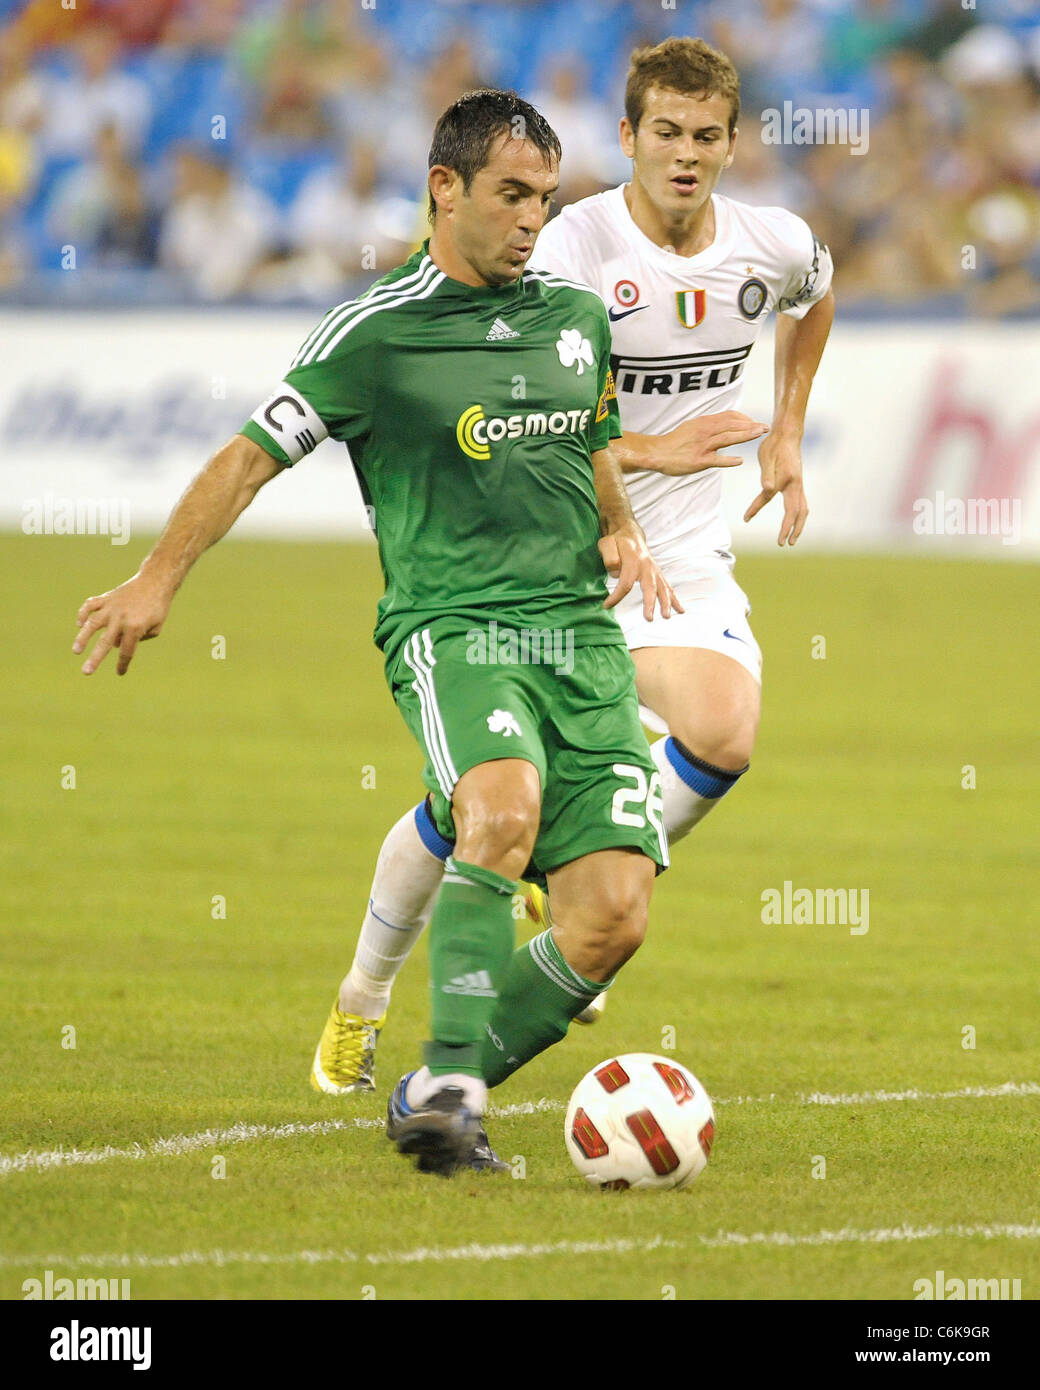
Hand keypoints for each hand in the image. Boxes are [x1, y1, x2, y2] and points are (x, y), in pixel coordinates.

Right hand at [73, 572, 172, 674]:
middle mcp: (121, 618)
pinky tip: (79, 624)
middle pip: (106, 642)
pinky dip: (83, 613)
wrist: (155, 581)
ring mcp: (112, 607)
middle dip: (95, 658)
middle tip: (86, 672)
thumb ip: (138, 639)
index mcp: (136, 627)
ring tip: (76, 651)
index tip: (120, 672)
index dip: (123, 663)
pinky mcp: (107, 597)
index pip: (127, 651)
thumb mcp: (156, 627)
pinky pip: (91, 605)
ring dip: (83, 638)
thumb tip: (116, 644)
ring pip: (93, 623)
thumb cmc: (158, 607)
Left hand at [598, 522, 683, 621]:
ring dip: (666, 603)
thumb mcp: (606, 544)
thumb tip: (617, 573)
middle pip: (650, 587)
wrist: (628, 532)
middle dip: (650, 603)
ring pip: (662, 587)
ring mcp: (654, 570)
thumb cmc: (615, 541)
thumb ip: (609, 558)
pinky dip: (674, 598)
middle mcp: (646, 566)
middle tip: (649, 618)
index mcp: (632, 560)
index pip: (625, 582)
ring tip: (667, 616)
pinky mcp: (657, 573)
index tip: (606, 605)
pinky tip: (680, 610)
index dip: (616, 596)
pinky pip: (667, 587)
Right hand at [655, 411, 767, 475]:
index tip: (754, 422)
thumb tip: (726, 423)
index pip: (729, 416)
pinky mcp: (699, 461)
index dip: (744, 418)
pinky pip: (717, 460)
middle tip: (765, 427)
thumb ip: (710, 425)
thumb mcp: (693, 427)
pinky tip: (740, 460)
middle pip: (732, 424)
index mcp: (705, 422)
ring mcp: (703, 446)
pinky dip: (729, 460)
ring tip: (759, 434)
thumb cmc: (676, 441)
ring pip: (728, 438)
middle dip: (750, 425)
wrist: (658, 452)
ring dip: (745, 435)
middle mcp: (705, 431)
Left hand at [743, 429, 807, 545]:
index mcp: (787, 479)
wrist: (788, 434)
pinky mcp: (798, 484)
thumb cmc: (774, 445)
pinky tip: (793, 521)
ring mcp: (799, 485)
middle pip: (797, 512)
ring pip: (803, 510)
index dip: (756, 508)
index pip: (768, 498)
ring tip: (791, 539)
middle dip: (791, 529)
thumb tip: (766, 490)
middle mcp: (796, 484)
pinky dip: (799, 516)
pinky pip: (801, 505)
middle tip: (783, 544)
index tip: (745, 518)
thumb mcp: (766, 457)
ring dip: (798, 526)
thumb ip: (766, 474)